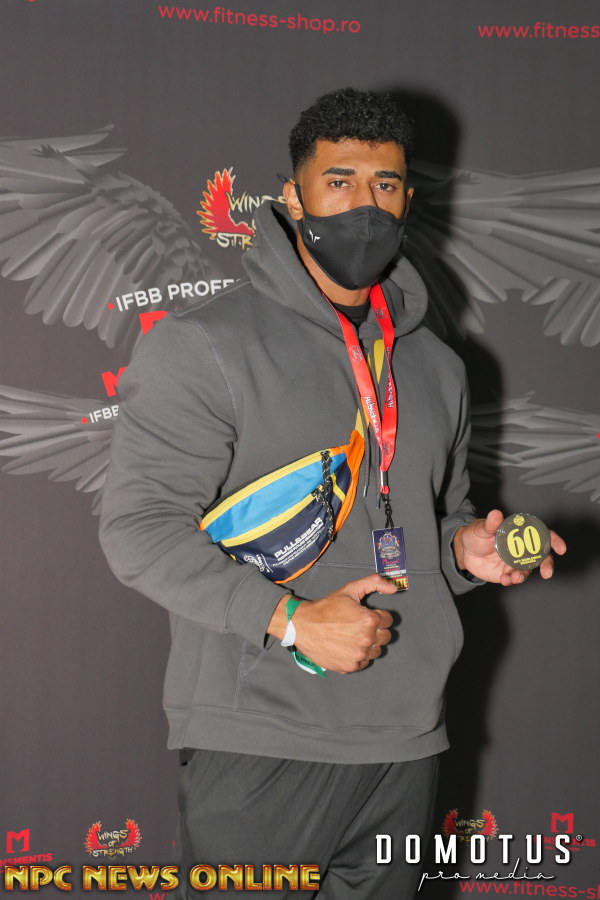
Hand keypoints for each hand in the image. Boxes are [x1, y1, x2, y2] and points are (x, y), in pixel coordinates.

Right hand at [268, 575, 395, 673]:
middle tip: (358, 625)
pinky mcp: (351, 666)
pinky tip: (347, 646)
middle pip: (385, 636)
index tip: (365, 615)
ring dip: (369, 644)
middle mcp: (367, 639)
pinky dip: (359, 655)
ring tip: (353, 636)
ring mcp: (359, 655)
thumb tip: (393, 589)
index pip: (388, 620)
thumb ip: (374, 582)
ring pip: (376, 651)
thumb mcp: (349, 589)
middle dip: (375, 630)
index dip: (377, 615)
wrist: (303, 625)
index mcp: (369, 620)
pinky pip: (364, 662)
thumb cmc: (326, 608)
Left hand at [453, 509, 566, 585]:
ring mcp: (515, 562)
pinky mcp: (507, 573)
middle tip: (547, 573)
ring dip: (524, 575)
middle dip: (547, 565)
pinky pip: (513, 578)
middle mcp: (521, 549)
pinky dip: (511, 580)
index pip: (542, 535)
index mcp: (519, 534)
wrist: (464, 551)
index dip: (554, 541)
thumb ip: (490, 524)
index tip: (560, 548)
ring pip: (527, 570)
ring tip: (514, 578)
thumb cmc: (476, 534)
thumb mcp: (481, 528)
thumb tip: (496, 514)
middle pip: (541, 557)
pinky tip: (504, 579)